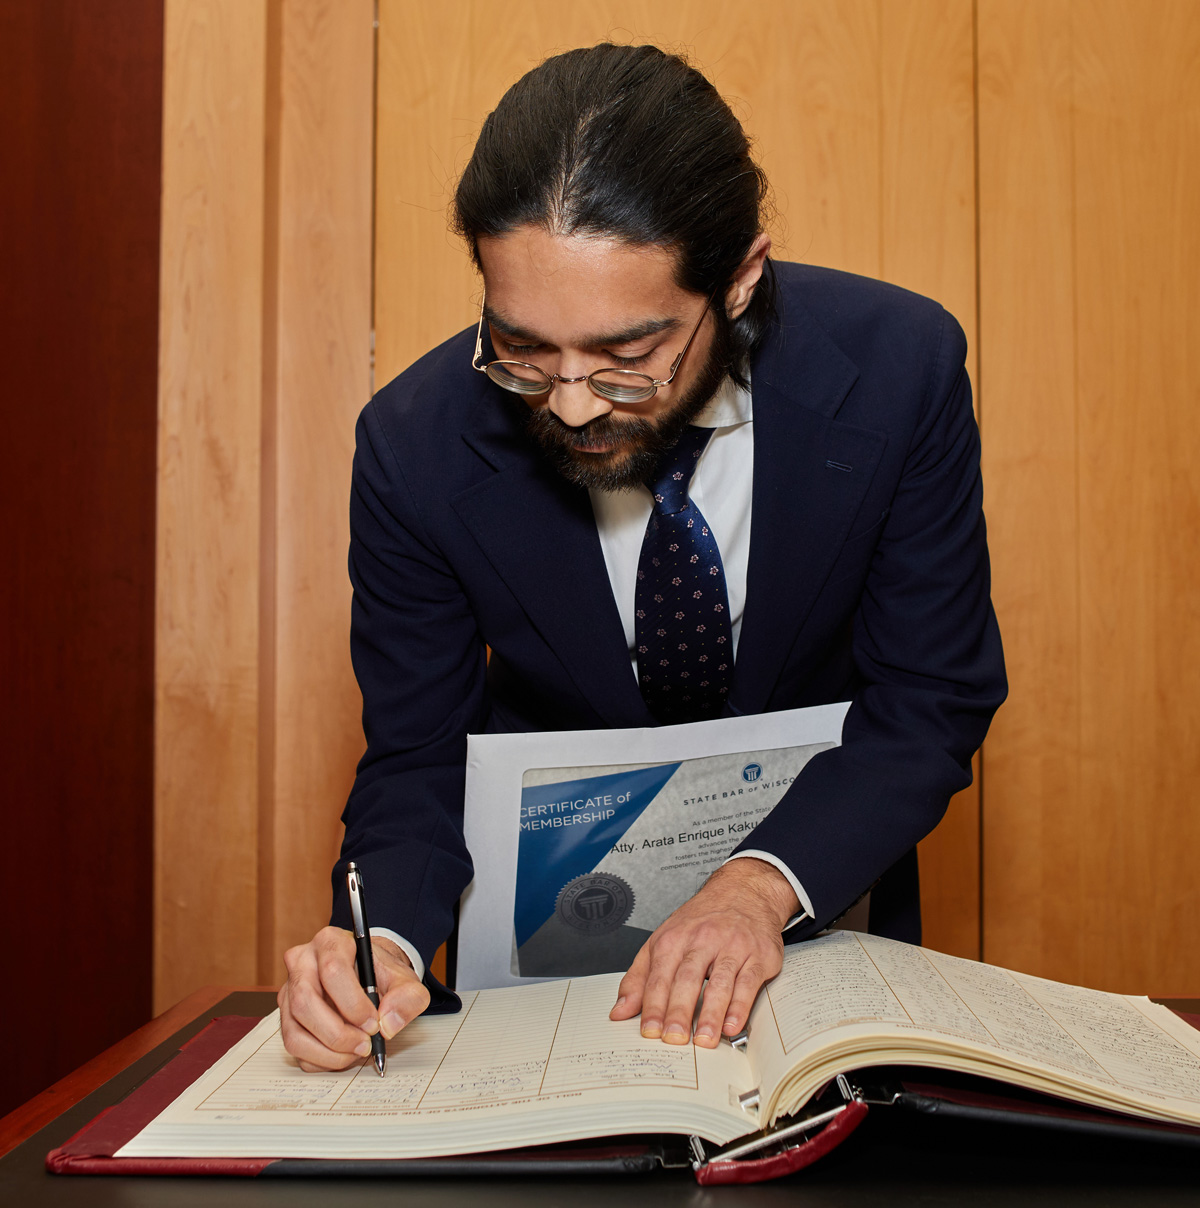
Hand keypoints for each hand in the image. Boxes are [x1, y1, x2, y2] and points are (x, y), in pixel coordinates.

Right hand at [279, 928, 429, 1070]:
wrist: (368, 977)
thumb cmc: (380, 975)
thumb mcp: (405, 979)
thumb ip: (408, 997)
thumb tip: (388, 1023)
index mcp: (331, 943)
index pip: (333, 970)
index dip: (353, 1003)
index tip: (373, 1023)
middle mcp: (302, 962)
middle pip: (305, 1002)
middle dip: (338, 1034)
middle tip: (364, 1045)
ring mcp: (289, 990)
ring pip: (294, 1031)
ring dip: (328, 1052)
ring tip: (356, 1051)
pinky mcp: (286, 1016)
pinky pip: (294, 1047)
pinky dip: (320, 1060)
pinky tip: (342, 1053)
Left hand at [609, 858, 797, 1047]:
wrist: (743, 891)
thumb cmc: (701, 921)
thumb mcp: (664, 940)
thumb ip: (640, 977)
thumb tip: (620, 1010)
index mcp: (674, 938)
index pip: (659, 976)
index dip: (653, 1005)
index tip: (650, 1031)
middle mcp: (702, 940)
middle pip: (687, 978)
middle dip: (679, 1011)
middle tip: (673, 1039)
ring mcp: (732, 947)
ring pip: (719, 982)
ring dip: (710, 1013)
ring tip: (703, 1040)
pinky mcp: (758, 955)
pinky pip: (748, 982)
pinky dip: (740, 1006)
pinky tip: (732, 1025)